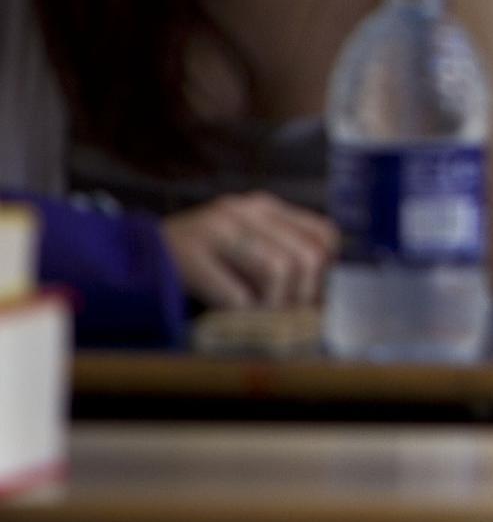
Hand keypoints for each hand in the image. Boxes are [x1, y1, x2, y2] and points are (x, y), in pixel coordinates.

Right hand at [160, 192, 338, 308]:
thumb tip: (326, 291)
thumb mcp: (246, 243)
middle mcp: (244, 212)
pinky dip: (241, 313)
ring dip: (274, 304)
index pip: (324, 234)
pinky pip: (237, 295)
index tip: (317, 297)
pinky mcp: (190, 256)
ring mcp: (215, 230)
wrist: (135, 257)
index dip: (328, 271)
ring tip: (258, 314)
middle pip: (306, 257)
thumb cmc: (200, 258)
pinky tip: (230, 314)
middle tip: (287, 314)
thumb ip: (283, 252)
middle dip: (303, 295)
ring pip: (278, 271)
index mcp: (264, 208)